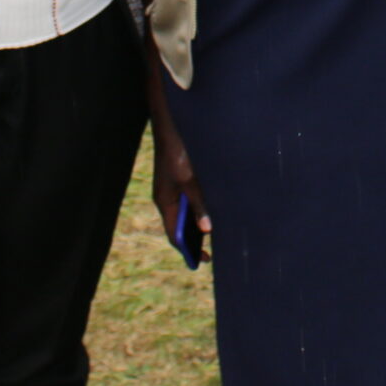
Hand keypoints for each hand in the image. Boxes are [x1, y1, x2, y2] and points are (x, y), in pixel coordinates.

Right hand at [149, 99, 208, 254]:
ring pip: (187, 212)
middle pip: (181, 225)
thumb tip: (206, 229)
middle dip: (196, 238)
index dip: (188, 250)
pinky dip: (201, 207)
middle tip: (215, 250)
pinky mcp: (180, 178)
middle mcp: (167, 198)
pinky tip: (217, 207)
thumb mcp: (189, 180)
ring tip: (220, 231)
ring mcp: (173, 188)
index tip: (205, 260)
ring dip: (200, 222)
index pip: (174, 234)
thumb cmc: (177, 151)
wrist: (171, 124)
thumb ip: (198, 203)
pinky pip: (190, 199)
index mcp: (165, 202)